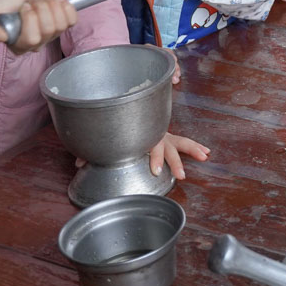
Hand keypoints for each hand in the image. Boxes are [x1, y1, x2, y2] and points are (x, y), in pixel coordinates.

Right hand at [0, 0, 75, 51]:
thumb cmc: (0, 1)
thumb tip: (0, 37)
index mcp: (17, 45)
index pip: (32, 39)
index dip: (30, 19)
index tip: (23, 5)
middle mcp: (36, 43)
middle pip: (48, 30)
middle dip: (41, 8)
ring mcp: (51, 33)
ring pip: (61, 24)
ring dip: (51, 5)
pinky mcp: (63, 22)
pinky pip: (72, 19)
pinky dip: (65, 6)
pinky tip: (54, 0)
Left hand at [84, 132, 208, 178]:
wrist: (130, 111)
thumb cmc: (119, 130)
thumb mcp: (107, 140)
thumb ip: (94, 150)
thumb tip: (79, 162)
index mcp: (141, 134)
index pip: (149, 145)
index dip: (153, 157)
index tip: (155, 170)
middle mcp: (155, 133)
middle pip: (167, 146)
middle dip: (174, 161)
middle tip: (180, 174)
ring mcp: (164, 135)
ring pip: (180, 142)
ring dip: (192, 150)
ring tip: (204, 156)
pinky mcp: (169, 138)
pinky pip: (185, 142)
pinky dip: (195, 147)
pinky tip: (206, 153)